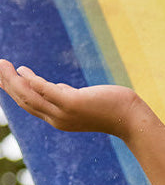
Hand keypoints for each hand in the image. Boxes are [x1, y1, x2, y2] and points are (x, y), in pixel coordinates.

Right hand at [0, 61, 140, 139]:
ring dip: (14, 81)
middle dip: (7, 83)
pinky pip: (48, 92)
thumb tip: (60, 88)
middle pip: (24, 100)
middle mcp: (57, 119)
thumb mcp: (84, 100)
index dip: (12, 90)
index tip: (1, 76)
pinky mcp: (74, 104)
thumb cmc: (110, 108)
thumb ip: (68, 95)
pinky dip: (34, 82)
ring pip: (31, 97)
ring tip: (2, 65)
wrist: (131, 119)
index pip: (29, 104)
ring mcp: (65, 113)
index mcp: (57, 118)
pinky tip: (24, 71)